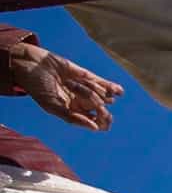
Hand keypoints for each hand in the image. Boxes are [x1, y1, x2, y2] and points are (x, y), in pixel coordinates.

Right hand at [7, 40, 121, 131]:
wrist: (30, 64)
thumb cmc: (37, 87)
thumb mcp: (52, 106)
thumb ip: (72, 118)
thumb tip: (95, 128)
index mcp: (73, 113)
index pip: (96, 123)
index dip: (103, 123)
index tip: (104, 120)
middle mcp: (81, 102)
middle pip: (102, 110)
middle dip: (102, 108)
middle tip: (99, 105)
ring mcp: (84, 89)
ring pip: (102, 95)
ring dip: (93, 90)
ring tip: (73, 84)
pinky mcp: (85, 76)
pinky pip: (101, 83)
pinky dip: (111, 87)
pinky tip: (120, 91)